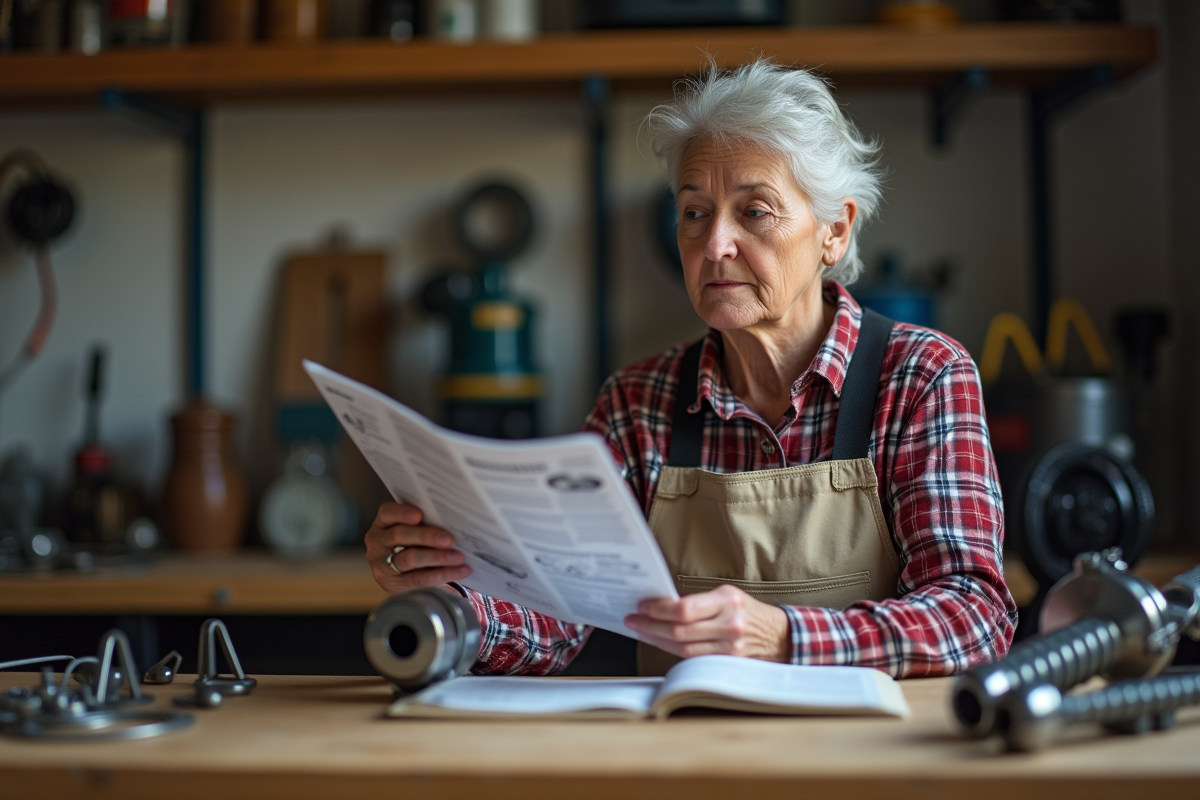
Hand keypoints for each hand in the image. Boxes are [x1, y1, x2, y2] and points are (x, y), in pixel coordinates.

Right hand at [365, 502, 471, 593]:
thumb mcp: (412, 531)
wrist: (403, 575)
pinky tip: (460, 570)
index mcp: (382, 524)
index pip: (387, 513)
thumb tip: (453, 521)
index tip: (420, 514)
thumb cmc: (413, 545)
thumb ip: (424, 523)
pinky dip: (443, 574)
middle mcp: (378, 543)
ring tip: (458, 557)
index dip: (402, 512)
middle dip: (426, 536)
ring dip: (437, 557)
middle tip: (449, 539)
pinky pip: (419, 579)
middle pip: (400, 535)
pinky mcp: (393, 585)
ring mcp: (382, 565)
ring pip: (410, 558)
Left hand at [624, 585, 789, 661]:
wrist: (780, 637)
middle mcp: (729, 624)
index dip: (659, 609)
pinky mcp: (726, 663)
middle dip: (650, 625)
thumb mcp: (728, 596)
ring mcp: (729, 647)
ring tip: (641, 630)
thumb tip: (662, 605)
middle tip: (633, 619)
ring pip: (682, 647)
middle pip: (679, 630)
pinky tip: (660, 642)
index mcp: (727, 601)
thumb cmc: (748, 612)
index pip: (685, 608)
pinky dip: (672, 650)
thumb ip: (699, 601)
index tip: (642, 606)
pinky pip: (692, 658)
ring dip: (656, 639)